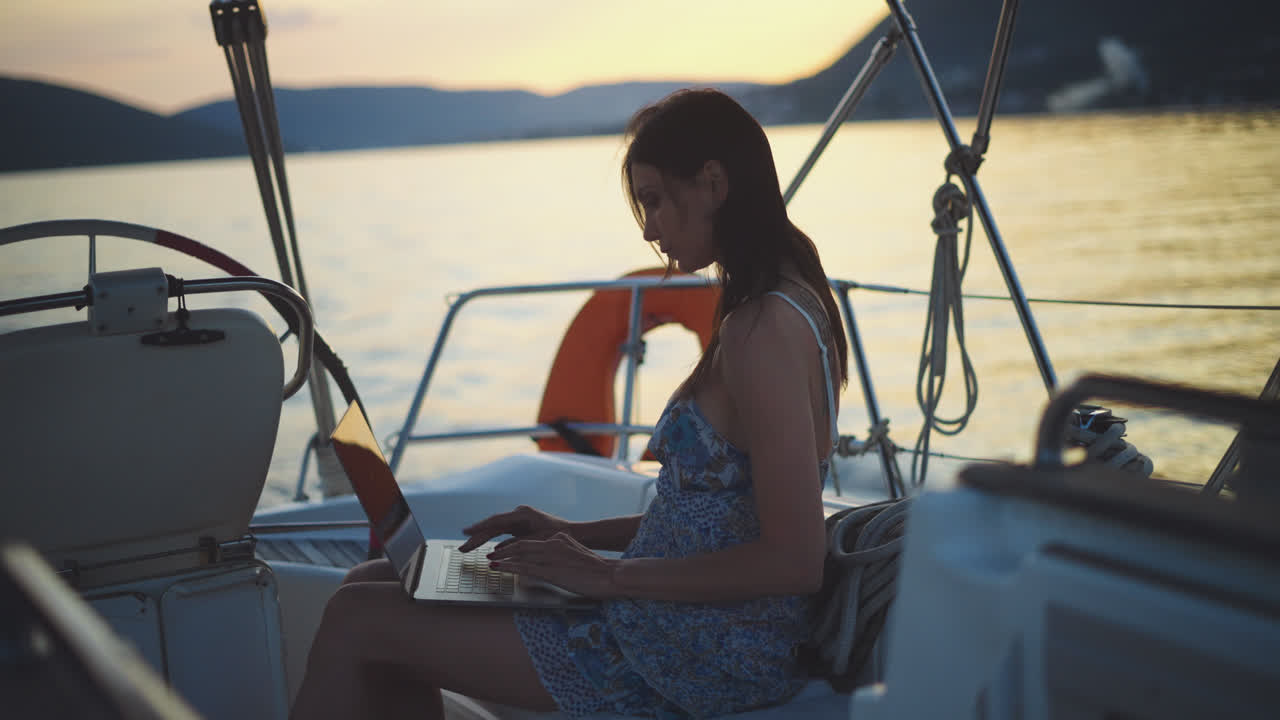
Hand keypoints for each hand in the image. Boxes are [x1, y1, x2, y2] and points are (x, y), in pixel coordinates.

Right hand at [459, 505, 570, 552]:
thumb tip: (494, 553)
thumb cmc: (558, 536)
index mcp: (522, 514)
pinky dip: (495, 542)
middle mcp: (519, 514)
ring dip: (483, 540)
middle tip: (462, 548)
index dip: (479, 528)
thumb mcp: (536, 542)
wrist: (575, 533)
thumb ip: (515, 546)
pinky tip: (488, 552)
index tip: (465, 532)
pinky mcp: (522, 527)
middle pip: (493, 526)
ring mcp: (520, 520)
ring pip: (496, 530)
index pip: (495, 521)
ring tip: (467, 549)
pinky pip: (504, 534)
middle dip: (476, 537)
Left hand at [488, 532, 619, 598]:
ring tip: (489, 560)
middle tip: (491, 552)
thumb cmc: (599, 571)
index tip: (505, 549)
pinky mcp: (550, 570)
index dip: (516, 545)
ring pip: (519, 554)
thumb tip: (553, 561)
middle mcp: (553, 543)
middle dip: (504, 549)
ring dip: (502, 557)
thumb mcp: (578, 556)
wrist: (611, 575)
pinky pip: (523, 567)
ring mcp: (551, 556)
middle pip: (522, 544)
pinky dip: (508, 566)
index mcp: (560, 539)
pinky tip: (498, 567)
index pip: (533, 541)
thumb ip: (563, 555)